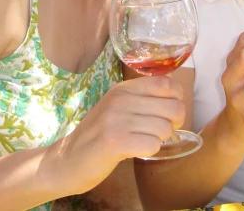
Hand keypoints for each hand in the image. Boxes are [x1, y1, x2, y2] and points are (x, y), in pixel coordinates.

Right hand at [53, 76, 184, 192]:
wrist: (66, 160)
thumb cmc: (99, 135)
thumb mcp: (117, 107)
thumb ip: (142, 98)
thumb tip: (177, 98)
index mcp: (123, 88)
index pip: (168, 84)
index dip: (176, 100)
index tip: (165, 113)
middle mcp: (120, 99)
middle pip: (174, 108)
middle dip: (173, 124)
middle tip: (156, 133)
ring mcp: (116, 120)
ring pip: (165, 129)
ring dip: (158, 140)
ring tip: (140, 141)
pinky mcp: (114, 142)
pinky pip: (153, 145)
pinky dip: (149, 151)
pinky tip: (134, 150)